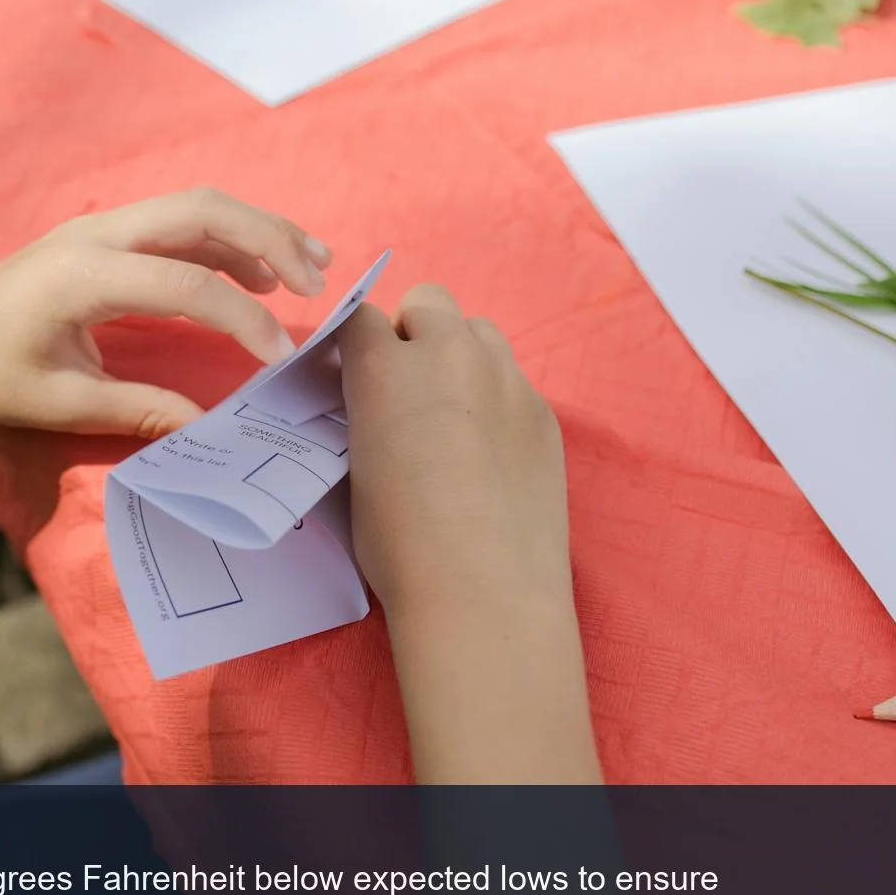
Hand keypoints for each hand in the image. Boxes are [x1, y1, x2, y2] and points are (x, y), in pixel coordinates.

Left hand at [0, 188, 332, 436]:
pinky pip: (177, 221)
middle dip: (268, 239)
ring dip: (256, 230)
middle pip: (202, 211)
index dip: (242, 320)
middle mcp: (95, 233)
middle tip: (317, 283)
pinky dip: (226, 239)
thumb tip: (212, 428)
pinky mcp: (103, 236)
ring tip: (309, 266)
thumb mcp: (59, 404)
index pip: (186, 283)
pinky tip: (259, 274)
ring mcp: (99, 227)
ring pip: (195, 206)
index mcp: (80, 273)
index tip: (280, 359)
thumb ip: (140, 410)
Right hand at [339, 283, 568, 617]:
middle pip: (427, 303)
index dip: (354, 343)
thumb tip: (371, 410)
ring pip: (478, 332)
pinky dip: (494, 399)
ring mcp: (506, 380)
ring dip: (458, 354)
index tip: (352, 373)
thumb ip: (362, 419)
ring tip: (451, 412)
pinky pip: (512, 381)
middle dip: (411, 333)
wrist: (484, 591)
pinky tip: (489, 453)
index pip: (360, 317)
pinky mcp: (543, 413)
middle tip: (404, 389)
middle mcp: (449, 356)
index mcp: (385, 369)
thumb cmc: (399, 545)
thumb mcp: (354, 473)